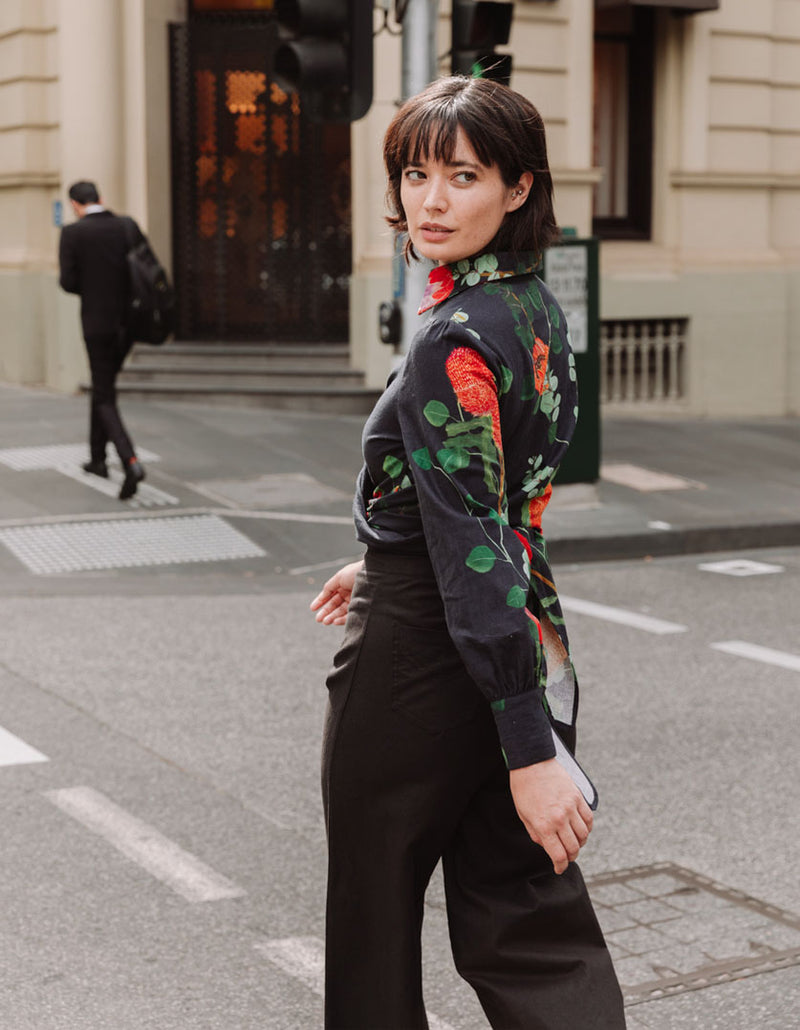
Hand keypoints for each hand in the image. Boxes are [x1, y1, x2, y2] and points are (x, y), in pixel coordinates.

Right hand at [309, 560, 363, 625]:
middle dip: (326, 612)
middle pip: (334, 605)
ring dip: (332, 617)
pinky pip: (350, 615)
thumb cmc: (357, 572)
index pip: (330, 595)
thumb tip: (322, 596)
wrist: (375, 574)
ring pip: (341, 611)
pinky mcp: (362, 607)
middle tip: (318, 619)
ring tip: (325, 622)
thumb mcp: (339, 577)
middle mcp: (349, 593)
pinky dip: (342, 619)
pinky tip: (334, 621)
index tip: (312, 608)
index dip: (320, 601)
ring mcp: (355, 601)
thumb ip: (329, 587)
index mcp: (343, 585)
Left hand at [509, 758, 593, 874]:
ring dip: (580, 843)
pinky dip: (587, 828)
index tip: (559, 868)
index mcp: (544, 825)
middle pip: (573, 848)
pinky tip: (581, 829)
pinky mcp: (578, 797)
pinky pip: (588, 819)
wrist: (532, 763)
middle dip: (570, 857)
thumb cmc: (523, 788)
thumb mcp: (523, 815)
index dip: (560, 866)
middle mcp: (559, 818)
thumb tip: (547, 846)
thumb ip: (536, 834)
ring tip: (574, 843)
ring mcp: (571, 807)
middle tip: (566, 857)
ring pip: (583, 835)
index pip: (558, 855)